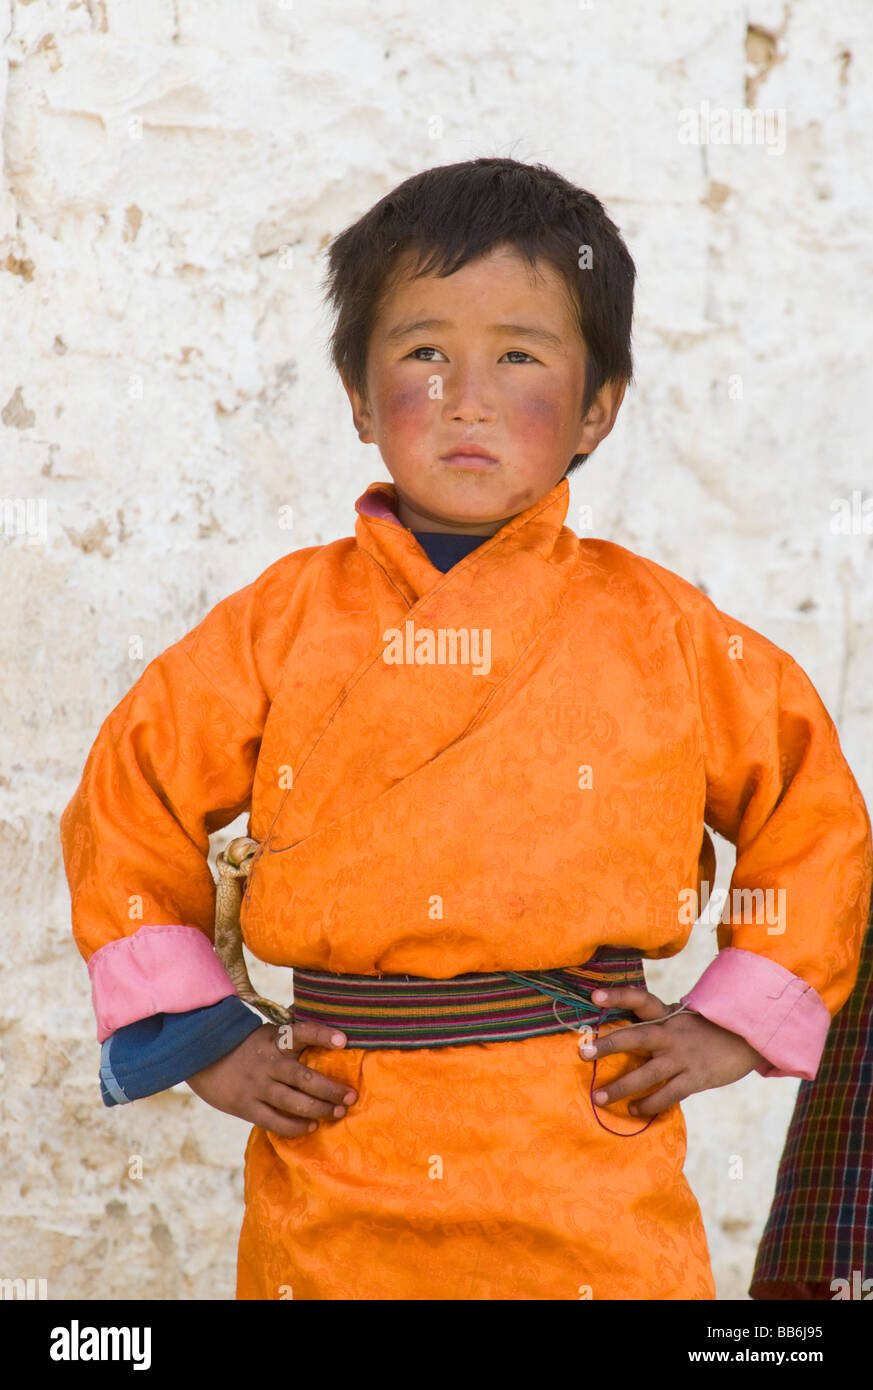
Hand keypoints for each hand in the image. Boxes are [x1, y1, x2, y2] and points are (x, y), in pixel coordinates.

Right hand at [186, 1019, 357, 1137]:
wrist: (203, 1060)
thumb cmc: (247, 1046)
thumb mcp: (267, 1033)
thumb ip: (293, 1029)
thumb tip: (322, 1008)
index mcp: (276, 1040)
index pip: (302, 1032)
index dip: (323, 1035)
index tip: (344, 1040)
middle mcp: (268, 1062)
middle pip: (304, 1077)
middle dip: (331, 1089)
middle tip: (351, 1096)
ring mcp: (257, 1086)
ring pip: (293, 1102)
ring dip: (319, 1109)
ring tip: (339, 1112)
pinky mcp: (246, 1107)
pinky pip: (275, 1121)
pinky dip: (295, 1126)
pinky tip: (312, 1126)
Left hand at [579, 986, 767, 1117]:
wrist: (749, 1039)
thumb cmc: (707, 1029)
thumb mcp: (682, 1018)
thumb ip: (657, 1023)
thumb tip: (624, 1032)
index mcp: (668, 1014)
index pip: (639, 999)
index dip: (617, 995)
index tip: (593, 996)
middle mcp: (673, 1033)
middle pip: (636, 1037)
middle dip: (609, 1045)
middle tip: (584, 1053)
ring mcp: (684, 1057)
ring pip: (648, 1074)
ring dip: (622, 1087)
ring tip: (599, 1097)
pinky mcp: (696, 1078)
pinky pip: (668, 1094)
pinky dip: (650, 1104)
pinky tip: (635, 1110)